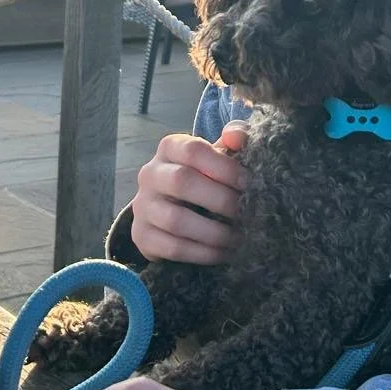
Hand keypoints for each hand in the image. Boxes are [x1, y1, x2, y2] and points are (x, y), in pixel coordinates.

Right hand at [129, 124, 248, 263]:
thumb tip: (237, 136)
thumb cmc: (204, 175)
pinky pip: (173, 248)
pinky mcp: (142, 236)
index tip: (249, 182)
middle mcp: (150, 174)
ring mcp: (142, 206)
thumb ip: (234, 139)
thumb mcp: (219, 155)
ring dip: (215, 232)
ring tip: (240, 237)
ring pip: (176, 220)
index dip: (224, 166)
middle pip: (182, 182)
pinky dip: (203, 253)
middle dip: (221, 200)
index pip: (194, 150)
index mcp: (170, 147)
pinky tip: (224, 252)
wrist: (172, 206)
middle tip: (247, 212)